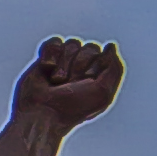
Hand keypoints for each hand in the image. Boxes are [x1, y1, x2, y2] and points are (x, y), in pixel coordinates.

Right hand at [10, 37, 125, 137]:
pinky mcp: (47, 58)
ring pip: (72, 44)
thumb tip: (110, 46)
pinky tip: (47, 69)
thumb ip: (115, 69)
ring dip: (64, 64)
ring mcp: (65, 63)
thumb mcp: (103, 93)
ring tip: (57, 81)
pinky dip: (51, 54)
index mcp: (98, 77)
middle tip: (70, 84)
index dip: (95, 67)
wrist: (42, 113)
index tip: (87, 83)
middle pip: (90, 48)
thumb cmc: (72, 108)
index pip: (104, 55)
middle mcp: (83, 69)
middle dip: (79, 65)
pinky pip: (55, 42)